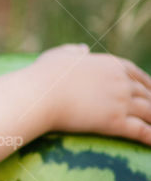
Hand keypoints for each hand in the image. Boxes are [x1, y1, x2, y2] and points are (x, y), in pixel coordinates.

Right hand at [31, 43, 150, 143]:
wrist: (40, 94)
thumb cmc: (44, 75)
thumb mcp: (59, 55)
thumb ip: (74, 51)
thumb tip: (83, 49)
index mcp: (111, 64)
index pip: (137, 74)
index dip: (147, 84)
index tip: (150, 90)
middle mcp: (121, 82)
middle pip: (147, 94)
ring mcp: (121, 102)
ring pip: (150, 112)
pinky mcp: (115, 122)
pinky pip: (141, 131)